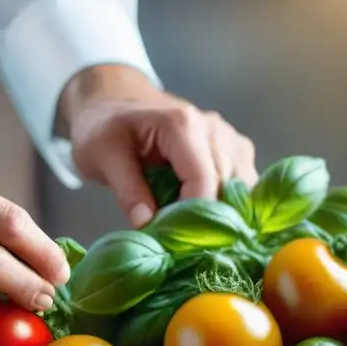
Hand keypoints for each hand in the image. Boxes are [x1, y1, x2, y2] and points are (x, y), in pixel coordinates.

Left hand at [62, 64, 257, 227]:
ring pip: (242, 191)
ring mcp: (231, 140)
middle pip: (227, 189)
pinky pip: (244, 187)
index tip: (176, 243)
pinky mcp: (237, 152)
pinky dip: (229, 206)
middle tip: (180, 244)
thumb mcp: (102, 155)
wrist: (115, 102)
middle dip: (207, 221)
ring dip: (222, 215)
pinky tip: (205, 218)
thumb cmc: (106, 127)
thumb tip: (148, 224)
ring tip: (192, 231)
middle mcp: (216, 130)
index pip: (204, 181)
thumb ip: (127, 190)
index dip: (194, 218)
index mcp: (184, 125)